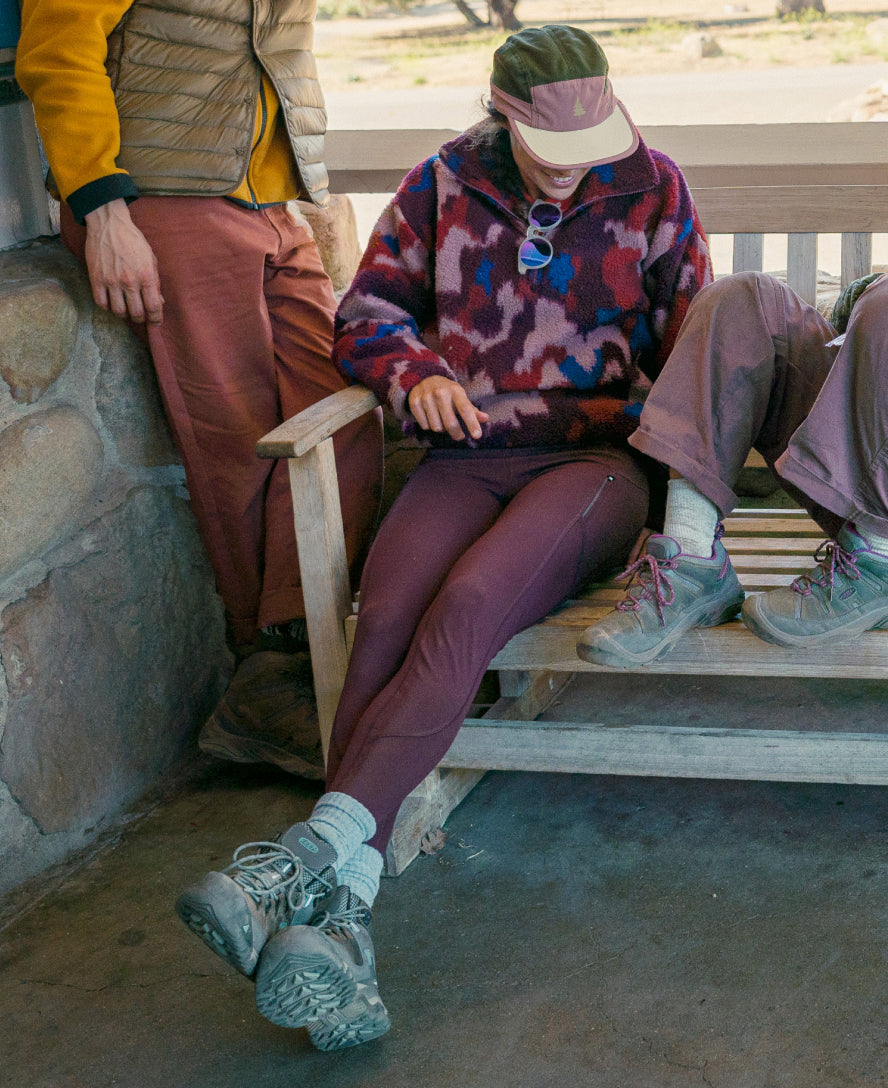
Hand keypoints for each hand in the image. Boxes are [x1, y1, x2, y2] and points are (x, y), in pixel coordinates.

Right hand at [84, 199, 163, 323]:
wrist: (108, 224)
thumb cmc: (133, 240)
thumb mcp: (151, 259)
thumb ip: (155, 282)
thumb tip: (159, 302)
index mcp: (146, 276)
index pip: (154, 307)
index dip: (156, 319)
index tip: (156, 322)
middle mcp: (129, 281)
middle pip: (136, 313)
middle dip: (141, 318)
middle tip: (141, 315)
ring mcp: (111, 281)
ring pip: (118, 312)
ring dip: (124, 314)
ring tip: (126, 308)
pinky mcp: (95, 279)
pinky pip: (101, 303)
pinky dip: (107, 307)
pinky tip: (112, 302)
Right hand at [408, 376, 489, 440]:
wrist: (424, 379)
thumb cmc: (447, 392)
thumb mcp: (461, 397)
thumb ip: (473, 409)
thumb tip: (486, 418)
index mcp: (455, 390)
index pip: (465, 409)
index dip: (472, 423)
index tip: (477, 436)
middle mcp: (440, 392)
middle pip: (450, 423)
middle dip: (456, 434)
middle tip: (459, 436)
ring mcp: (426, 397)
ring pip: (436, 427)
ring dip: (441, 428)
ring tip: (442, 420)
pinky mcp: (414, 402)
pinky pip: (424, 426)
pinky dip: (429, 426)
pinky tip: (430, 417)